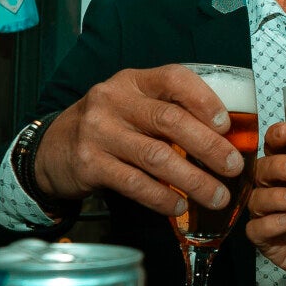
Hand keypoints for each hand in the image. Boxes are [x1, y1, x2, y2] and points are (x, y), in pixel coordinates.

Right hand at [34, 65, 245, 217]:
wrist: (51, 149)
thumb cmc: (107, 127)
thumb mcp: (133, 106)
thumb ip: (168, 113)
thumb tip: (224, 139)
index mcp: (133, 81)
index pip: (174, 79)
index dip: (205, 100)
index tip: (226, 125)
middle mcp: (113, 101)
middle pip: (170, 120)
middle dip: (209, 146)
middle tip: (234, 167)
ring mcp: (99, 132)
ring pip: (157, 156)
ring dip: (193, 179)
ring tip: (217, 196)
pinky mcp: (89, 164)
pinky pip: (134, 183)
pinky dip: (161, 197)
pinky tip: (179, 206)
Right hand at [247, 121, 285, 285]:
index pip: (275, 148)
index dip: (276, 136)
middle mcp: (273, 189)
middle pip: (262, 169)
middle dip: (277, 165)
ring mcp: (267, 215)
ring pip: (257, 198)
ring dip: (275, 196)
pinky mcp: (266, 241)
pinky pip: (256, 230)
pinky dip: (270, 224)